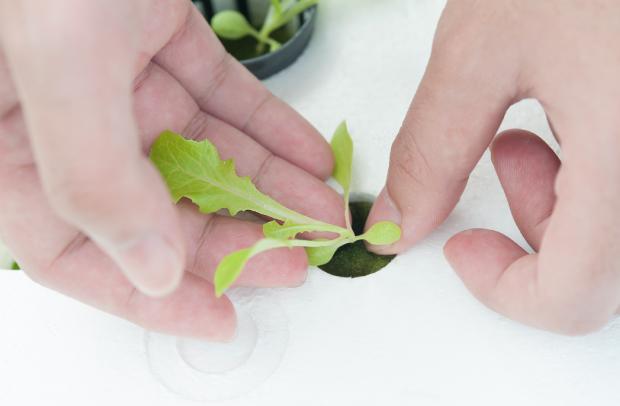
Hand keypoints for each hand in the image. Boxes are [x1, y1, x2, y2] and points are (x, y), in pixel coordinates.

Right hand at [0, 0, 342, 338]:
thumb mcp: (55, 61)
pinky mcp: (157, 41)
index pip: (77, 255)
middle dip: (235, 239)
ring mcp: (113, 83)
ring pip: (200, 157)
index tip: (221, 317)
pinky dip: (268, 129)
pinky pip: (221, 101)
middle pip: (157, 210)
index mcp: (7, 147)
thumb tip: (145, 270)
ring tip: (323, 209)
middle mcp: (61, 124)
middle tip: (299, 255)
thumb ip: (93, 173)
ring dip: (267, 187)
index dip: (149, 297)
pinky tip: (311, 155)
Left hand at [366, 0, 619, 334]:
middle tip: (501, 160)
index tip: (462, 249)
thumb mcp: (488, 45)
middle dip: (535, 231)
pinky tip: (580, 111)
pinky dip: (600, 172)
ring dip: (569, 201)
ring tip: (534, 127)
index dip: (505, 289)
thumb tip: (395, 221)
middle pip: (602, 270)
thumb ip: (433, 148)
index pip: (572, 298)